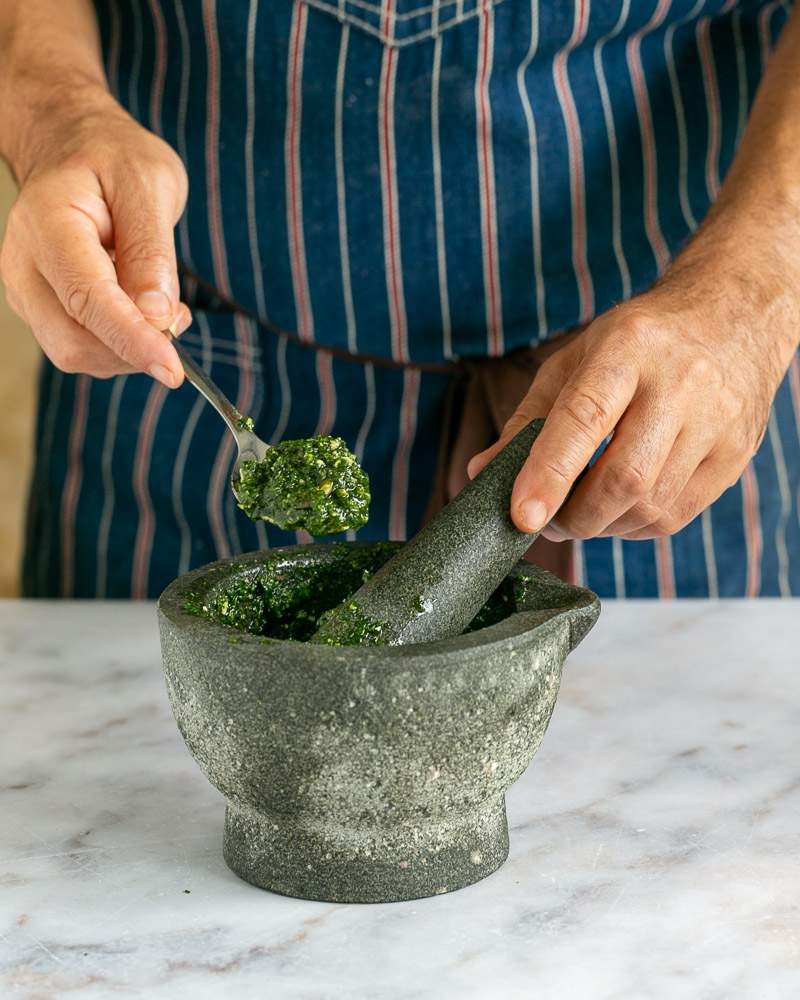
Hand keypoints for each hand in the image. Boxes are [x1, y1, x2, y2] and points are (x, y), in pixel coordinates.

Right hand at [0, 82, 189, 385]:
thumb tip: (157, 315)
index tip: (172, 368)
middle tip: (179, 318)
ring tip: (163, 305)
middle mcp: (23, 265)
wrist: (73, 145)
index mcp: (46, 224)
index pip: (87, 299)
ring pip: (78, 354)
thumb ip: (152, 251)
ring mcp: (27, 292)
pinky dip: (122, 344)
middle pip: (74, 342)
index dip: (132, 339)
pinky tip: (143, 311)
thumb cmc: (112, 158)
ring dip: (131, 348)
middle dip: (134, 349)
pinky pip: (83, 347)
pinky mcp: (42, 309)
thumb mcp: (149, 184)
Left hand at [468, 267, 798, 540]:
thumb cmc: (639, 342)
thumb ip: (528, 419)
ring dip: (602, 525)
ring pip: (650, 505)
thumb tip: (482, 472)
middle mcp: (681, 383)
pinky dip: (634, 526)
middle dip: (574, 516)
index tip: (522, 515)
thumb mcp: (575, 360)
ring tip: (581, 511)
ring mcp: (717, 421)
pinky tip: (619, 509)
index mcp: (629, 348)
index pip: (585, 418)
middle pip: (625, 476)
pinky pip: (675, 515)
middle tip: (547, 521)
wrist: (734, 317)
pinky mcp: (735, 455)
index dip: (550, 473)